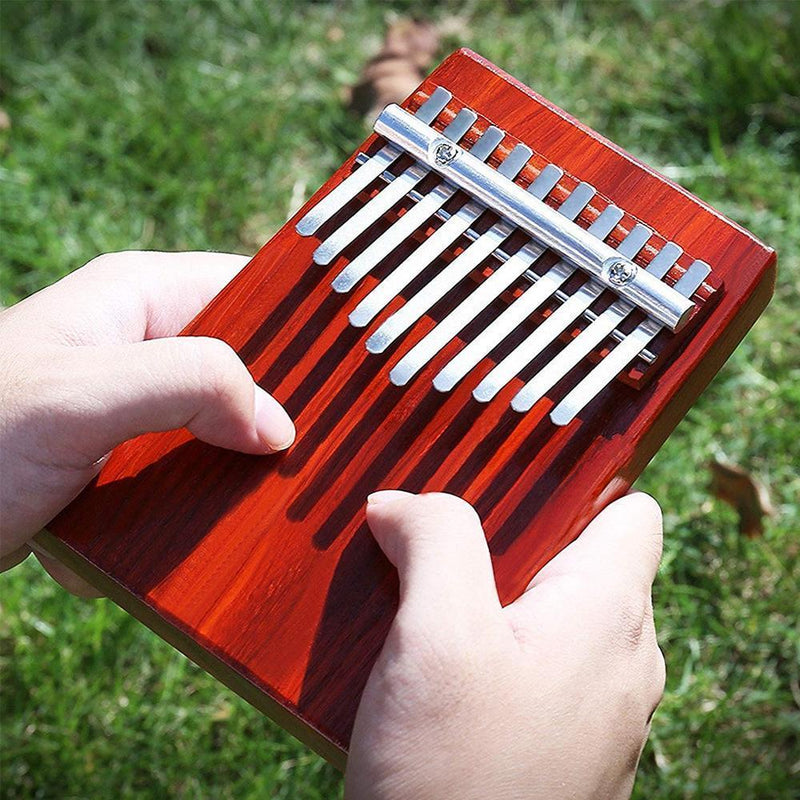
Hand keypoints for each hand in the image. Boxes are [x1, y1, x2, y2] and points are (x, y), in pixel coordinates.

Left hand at [0, 251, 294, 593]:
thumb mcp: (82, 397)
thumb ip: (190, 385)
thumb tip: (279, 427)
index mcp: (138, 301)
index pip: (251, 291)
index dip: (306, 323)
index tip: (360, 365)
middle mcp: (141, 348)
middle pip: (244, 369)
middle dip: (275, 416)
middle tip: (315, 456)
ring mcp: (131, 410)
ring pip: (220, 431)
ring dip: (229, 477)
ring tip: (248, 513)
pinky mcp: (120, 463)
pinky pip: (184, 479)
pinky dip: (185, 514)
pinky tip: (167, 543)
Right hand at [347, 491, 664, 799]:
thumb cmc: (455, 774)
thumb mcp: (438, 631)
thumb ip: (436, 538)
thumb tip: (403, 503)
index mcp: (610, 615)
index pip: (630, 511)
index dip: (575, 484)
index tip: (507, 480)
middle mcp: (621, 661)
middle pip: (577, 559)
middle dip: (505, 539)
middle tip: (437, 537)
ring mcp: (595, 711)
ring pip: (548, 615)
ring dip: (486, 595)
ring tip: (420, 594)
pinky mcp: (560, 746)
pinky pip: (533, 668)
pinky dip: (486, 647)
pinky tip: (427, 663)